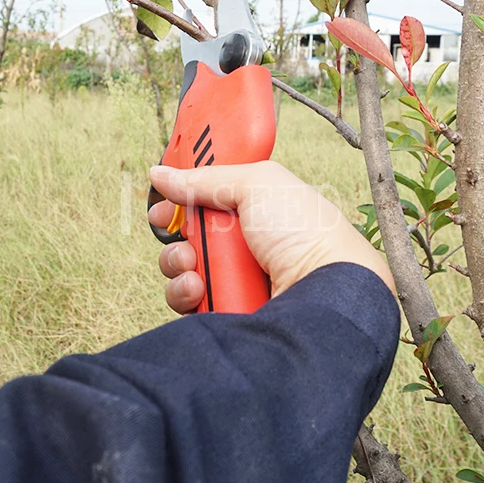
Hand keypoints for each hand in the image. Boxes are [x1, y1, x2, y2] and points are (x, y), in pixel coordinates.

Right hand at [148, 161, 395, 314]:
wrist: (323, 292)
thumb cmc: (304, 232)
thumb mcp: (256, 184)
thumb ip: (204, 178)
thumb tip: (160, 173)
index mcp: (252, 207)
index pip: (204, 198)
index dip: (181, 196)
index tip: (164, 198)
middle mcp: (241, 241)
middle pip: (186, 231)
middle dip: (174, 230)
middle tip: (172, 227)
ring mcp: (232, 277)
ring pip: (180, 266)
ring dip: (177, 261)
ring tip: (193, 264)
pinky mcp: (224, 309)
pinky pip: (186, 299)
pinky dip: (185, 292)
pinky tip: (199, 288)